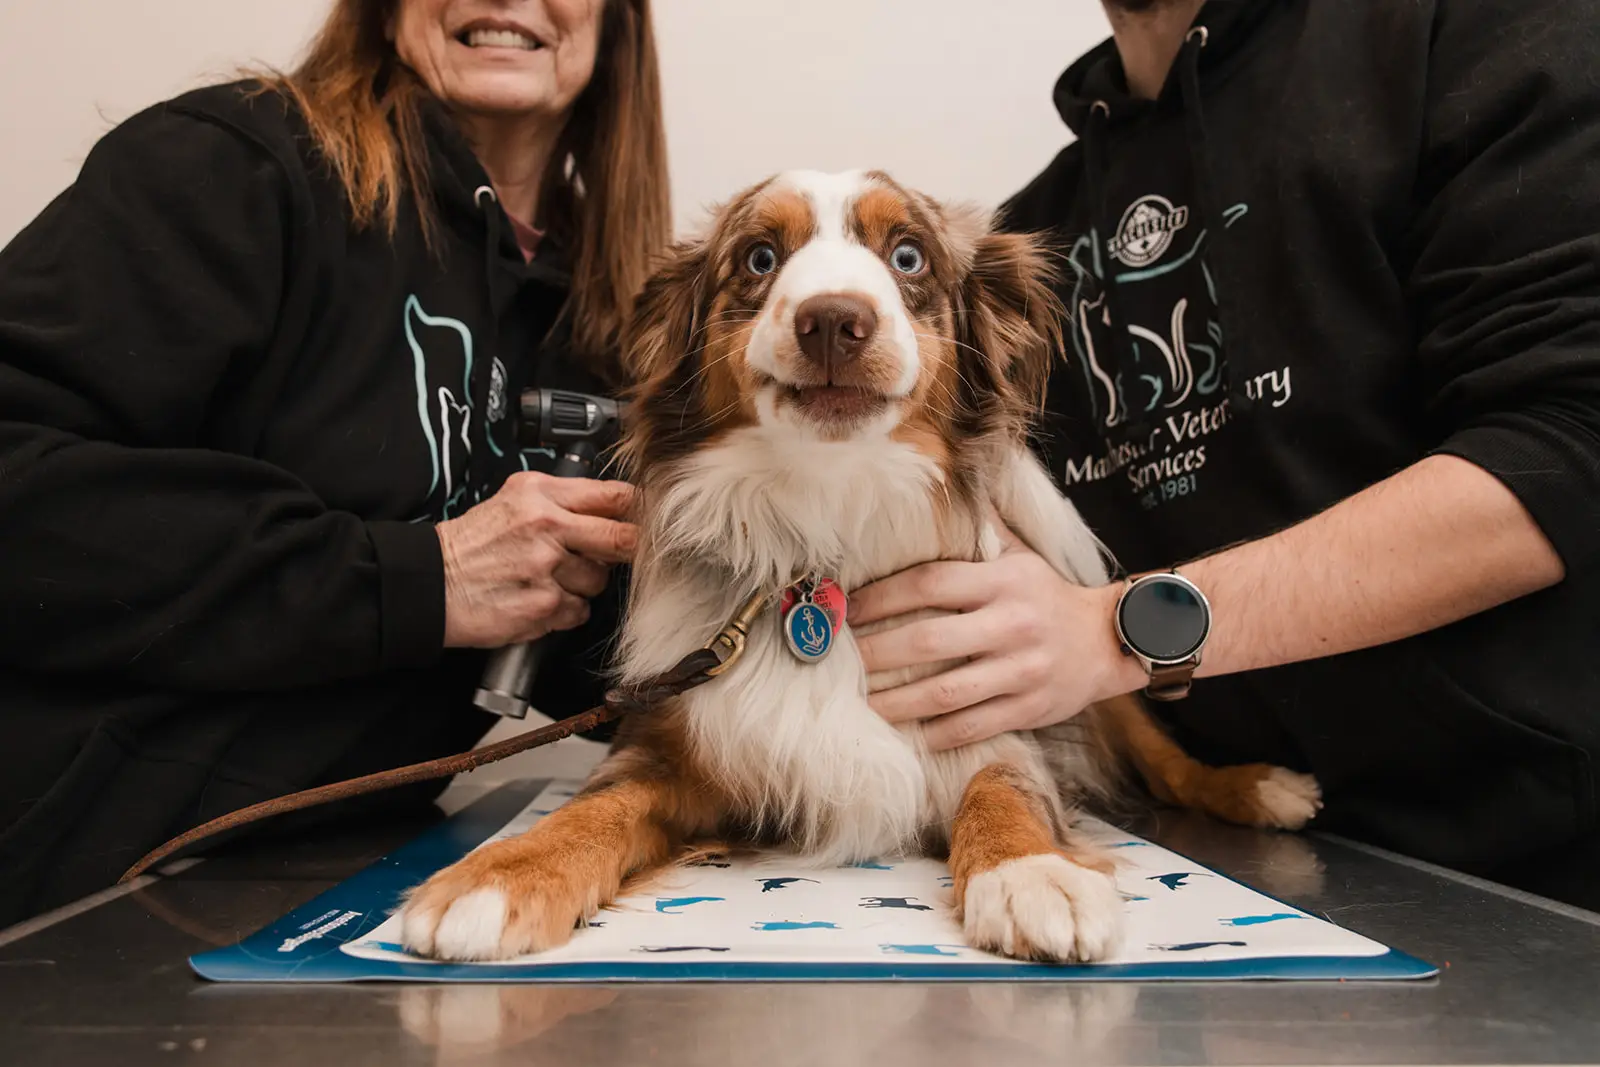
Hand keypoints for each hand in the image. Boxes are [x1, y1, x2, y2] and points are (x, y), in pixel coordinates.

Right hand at [436, 472, 636, 647]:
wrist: (430, 582)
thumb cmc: (473, 544)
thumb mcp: (513, 500)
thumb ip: (564, 501)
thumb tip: (615, 510)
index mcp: (541, 494)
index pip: (614, 496)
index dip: (638, 512)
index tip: (644, 522)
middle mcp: (546, 526)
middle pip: (622, 538)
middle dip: (629, 551)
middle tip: (624, 556)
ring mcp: (546, 568)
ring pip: (599, 580)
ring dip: (583, 585)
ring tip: (549, 580)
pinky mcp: (542, 605)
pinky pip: (579, 611)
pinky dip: (564, 611)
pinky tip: (538, 600)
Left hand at [851, 524, 1141, 749]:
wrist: (1109, 641)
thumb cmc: (1047, 594)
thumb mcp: (1019, 554)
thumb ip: (978, 527)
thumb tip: (938, 484)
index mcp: (1002, 582)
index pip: (930, 583)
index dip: (881, 596)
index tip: (847, 610)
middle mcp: (1011, 625)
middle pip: (929, 642)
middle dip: (877, 654)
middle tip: (839, 663)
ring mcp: (1020, 671)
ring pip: (945, 693)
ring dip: (895, 703)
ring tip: (860, 706)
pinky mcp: (1028, 709)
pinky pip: (971, 726)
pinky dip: (933, 734)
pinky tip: (903, 735)